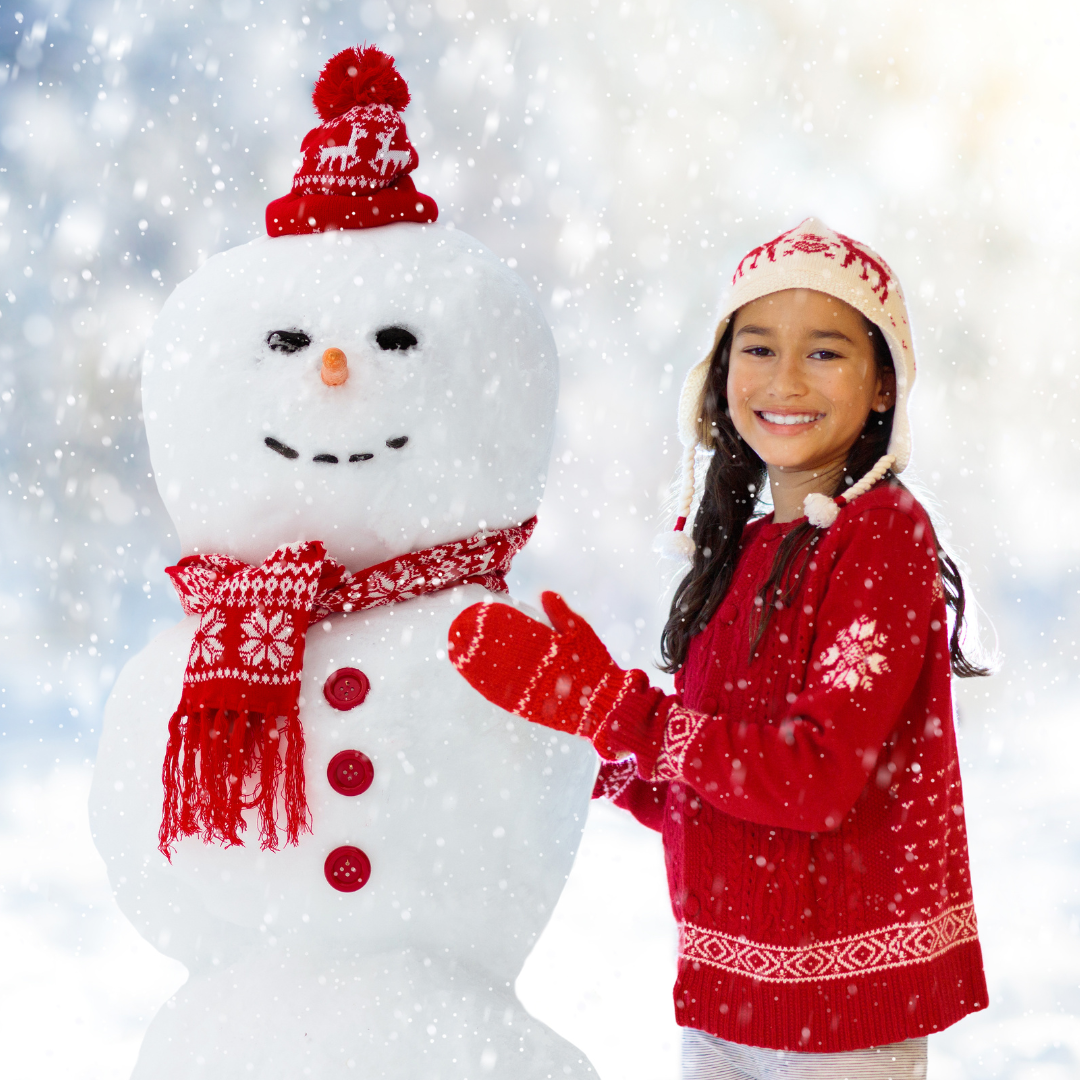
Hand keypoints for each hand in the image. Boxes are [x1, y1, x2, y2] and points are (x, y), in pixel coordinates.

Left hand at [448, 591, 646, 738]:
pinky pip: (503, 696)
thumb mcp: (582, 633)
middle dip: (476, 644)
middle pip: (498, 652)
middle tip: (457, 635)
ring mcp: (529, 688)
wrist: (605, 705)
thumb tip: (545, 593)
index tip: (475, 615)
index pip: (513, 631)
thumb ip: (562, 614)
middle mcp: (533, 666)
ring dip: (475, 665)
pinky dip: (487, 687)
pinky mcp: (529, 707)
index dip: (493, 623)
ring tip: (457, 656)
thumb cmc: (596, 666)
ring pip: (495, 674)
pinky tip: (474, 681)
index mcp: (546, 645)